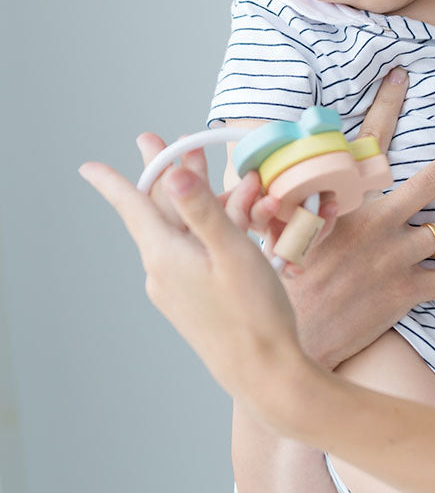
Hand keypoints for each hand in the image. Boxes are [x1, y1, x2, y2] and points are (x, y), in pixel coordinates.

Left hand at [79, 159, 304, 411]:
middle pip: (162, 212)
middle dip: (172, 176)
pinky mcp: (194, 299)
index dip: (113, 182)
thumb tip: (174, 174)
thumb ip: (203, 211)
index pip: (133, 207)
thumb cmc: (252, 311)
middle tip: (174, 146)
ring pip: (186, 230)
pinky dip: (216, 230)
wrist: (263, 371)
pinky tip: (244, 223)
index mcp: (165, 255)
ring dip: (208, 202)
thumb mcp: (232, 251)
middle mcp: (162, 270)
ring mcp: (177, 287)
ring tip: (242, 185)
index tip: (89, 167)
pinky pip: (198, 252)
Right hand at [276, 70, 434, 369]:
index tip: (402, 76)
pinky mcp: (405, 294)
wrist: (289, 339)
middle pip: (432, 181)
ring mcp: (395, 259)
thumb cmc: (278, 281)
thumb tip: (263, 162)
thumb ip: (280, 190)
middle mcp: (378, 224)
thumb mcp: (273, 225)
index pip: (370, 141)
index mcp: (346, 200)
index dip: (387, 105)